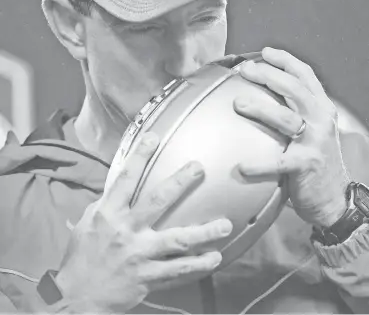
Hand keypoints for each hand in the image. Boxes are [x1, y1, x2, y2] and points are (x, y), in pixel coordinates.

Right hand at [55, 133, 231, 312]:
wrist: (78, 295)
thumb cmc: (83, 255)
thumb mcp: (89, 222)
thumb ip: (110, 203)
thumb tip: (125, 184)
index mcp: (109, 214)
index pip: (125, 179)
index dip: (139, 156)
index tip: (154, 137)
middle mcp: (126, 231)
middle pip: (157, 202)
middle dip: (179, 183)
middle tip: (198, 168)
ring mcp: (139, 255)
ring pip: (177, 241)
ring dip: (204, 233)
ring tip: (226, 225)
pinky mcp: (148, 277)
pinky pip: (178, 271)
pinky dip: (198, 265)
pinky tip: (215, 258)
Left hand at [234, 47, 350, 227]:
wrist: (336, 198)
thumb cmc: (316, 160)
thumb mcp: (313, 130)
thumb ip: (296, 112)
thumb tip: (261, 95)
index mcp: (322, 108)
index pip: (305, 75)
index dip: (286, 60)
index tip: (265, 52)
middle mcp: (321, 119)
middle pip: (294, 89)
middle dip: (268, 75)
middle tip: (245, 70)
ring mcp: (315, 141)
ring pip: (286, 118)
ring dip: (261, 108)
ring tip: (238, 103)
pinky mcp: (307, 164)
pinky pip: (279, 162)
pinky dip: (259, 163)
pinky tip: (241, 166)